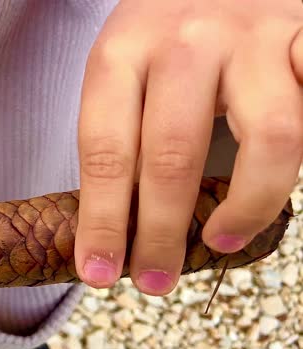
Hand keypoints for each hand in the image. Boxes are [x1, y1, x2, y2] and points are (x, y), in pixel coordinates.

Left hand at [75, 0, 302, 294]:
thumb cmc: (165, 32)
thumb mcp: (125, 68)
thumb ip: (123, 134)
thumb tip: (116, 233)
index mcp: (122, 52)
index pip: (105, 150)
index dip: (103, 221)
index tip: (100, 272)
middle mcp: (185, 42)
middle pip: (172, 155)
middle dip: (160, 233)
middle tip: (154, 281)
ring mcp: (255, 38)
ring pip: (269, 137)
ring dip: (245, 206)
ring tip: (219, 240)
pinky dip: (302, 161)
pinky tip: (281, 190)